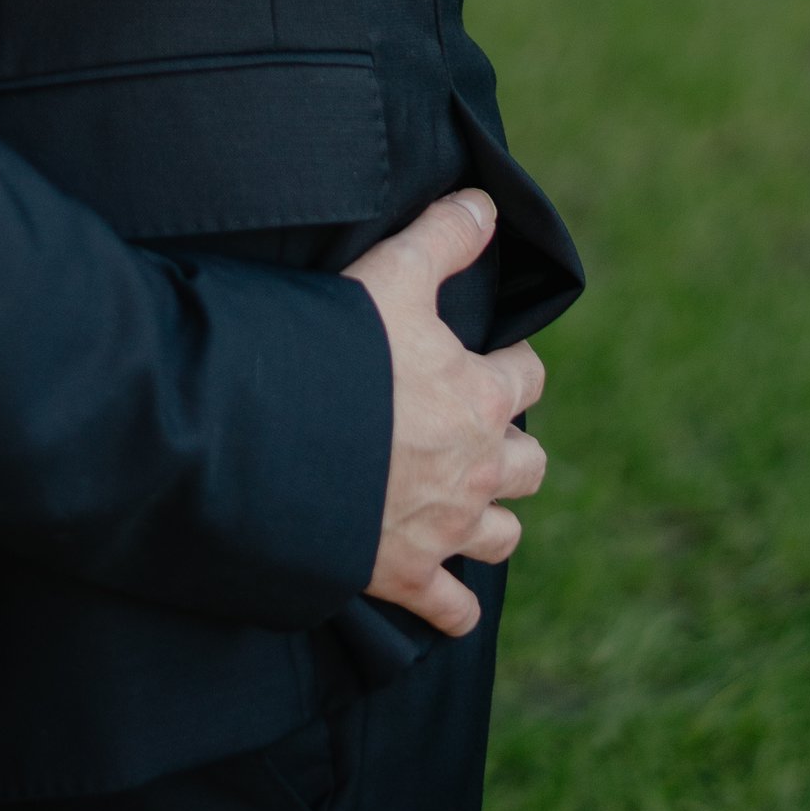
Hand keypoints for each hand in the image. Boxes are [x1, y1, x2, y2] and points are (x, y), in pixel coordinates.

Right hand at [347, 190, 547, 636]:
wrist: (278, 440)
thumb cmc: (339, 352)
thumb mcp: (392, 273)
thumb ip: (444, 235)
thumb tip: (487, 202)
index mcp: (481, 396)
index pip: (526, 378)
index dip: (510, 365)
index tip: (487, 359)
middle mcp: (477, 467)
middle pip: (530, 464)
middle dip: (511, 446)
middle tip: (474, 429)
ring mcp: (445, 528)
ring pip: (504, 535)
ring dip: (493, 519)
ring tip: (468, 503)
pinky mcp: (406, 574)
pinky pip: (450, 608)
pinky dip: (453, 606)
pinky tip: (448, 599)